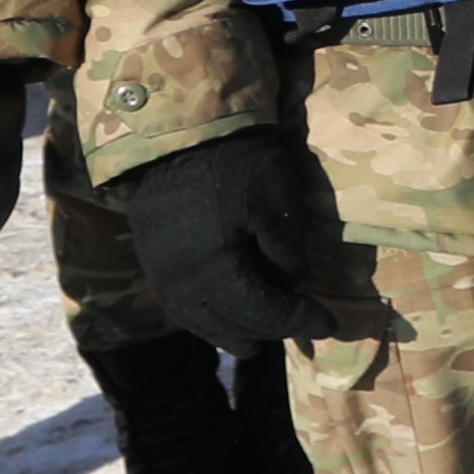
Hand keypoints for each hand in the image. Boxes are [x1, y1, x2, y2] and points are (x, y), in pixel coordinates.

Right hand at [104, 130, 341, 346]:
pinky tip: (218, 318)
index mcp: (217, 268)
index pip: (262, 313)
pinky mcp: (147, 260)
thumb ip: (286, 259)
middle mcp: (181, 281)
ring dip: (230, 333)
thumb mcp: (283, 208)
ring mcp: (158, 273)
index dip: (297, 322)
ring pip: (197, 321)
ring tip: (255, 339)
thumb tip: (284, 290)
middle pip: (228, 325)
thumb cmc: (244, 165)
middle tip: (295, 330)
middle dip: (265, 332)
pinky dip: (202, 318)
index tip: (326, 324)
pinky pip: (176, 304)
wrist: (187, 134)